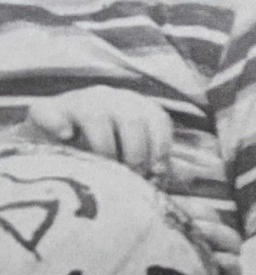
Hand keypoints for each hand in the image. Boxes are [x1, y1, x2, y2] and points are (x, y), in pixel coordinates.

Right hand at [24, 86, 171, 178]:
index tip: (156, 173)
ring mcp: (79, 101)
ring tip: (103, 167)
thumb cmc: (103, 156)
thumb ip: (157, 167)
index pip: (158, 119)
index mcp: (137, 107)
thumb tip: (187, 176)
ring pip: (96, 115)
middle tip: (130, 176)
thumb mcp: (134, 159)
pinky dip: (59, 124)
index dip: (161, 148)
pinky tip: (66, 137)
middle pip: (132, 118)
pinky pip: (52, 112)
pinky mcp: (48, 110)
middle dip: (136, 152)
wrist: (53, 150)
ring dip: (105, 147)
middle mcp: (111, 98)